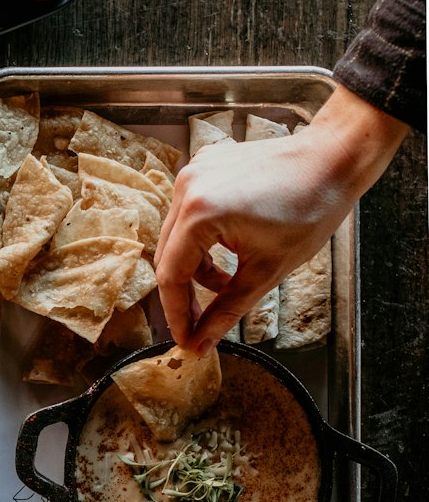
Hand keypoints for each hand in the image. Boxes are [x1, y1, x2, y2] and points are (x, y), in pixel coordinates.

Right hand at [154, 85, 409, 352]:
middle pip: (169, 256)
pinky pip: (190, 213)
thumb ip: (228, 310)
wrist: (332, 159)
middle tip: (200, 324)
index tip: (185, 340)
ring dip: (196, 266)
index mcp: (200, 212)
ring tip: (225, 283)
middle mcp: (188, 188)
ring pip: (178, 236)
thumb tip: (202, 342)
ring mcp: (194, 173)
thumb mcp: (267, 270)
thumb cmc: (310, 208)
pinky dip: (203, 239)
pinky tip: (228, 251)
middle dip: (184, 294)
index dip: (176, 314)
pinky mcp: (204, 167)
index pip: (172, 276)